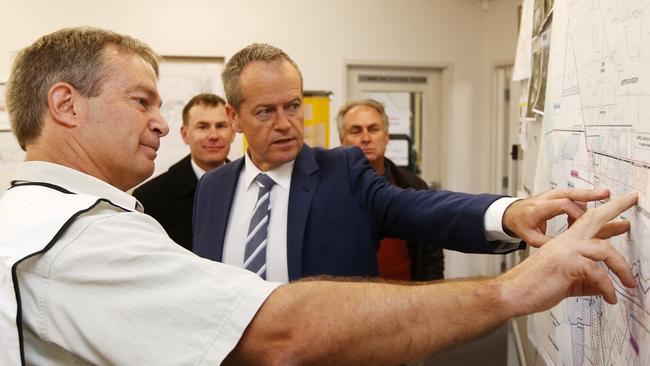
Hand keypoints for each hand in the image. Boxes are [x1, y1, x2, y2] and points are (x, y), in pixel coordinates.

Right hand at [498, 192, 637, 315]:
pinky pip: (598, 273)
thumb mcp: (567, 282)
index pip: (588, 221)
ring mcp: (565, 249)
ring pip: (604, 249)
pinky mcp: (566, 263)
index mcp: (565, 242)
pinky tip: (610, 297)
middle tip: (631, 199)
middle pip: (593, 218)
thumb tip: (603, 286)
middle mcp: (565, 241)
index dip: (607, 211)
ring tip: (629, 283)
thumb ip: (586, 280)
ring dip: (622, 268)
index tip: (622, 202)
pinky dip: (607, 288)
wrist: (514, 292)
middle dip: (615, 207)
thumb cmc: (535, 286)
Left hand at [502, 188, 630, 246]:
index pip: (562, 205)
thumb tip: (568, 248)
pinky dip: (584, 197)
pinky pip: (572, 193)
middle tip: (606, 194)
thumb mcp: (531, 238)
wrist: (512, 214)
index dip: (576, 214)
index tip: (584, 225)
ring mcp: (551, 194)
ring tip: (606, 195)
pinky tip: (595, 201)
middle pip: (569, 193)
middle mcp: (545, 198)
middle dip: (589, 194)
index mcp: (538, 209)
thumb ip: (548, 243)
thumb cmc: (521, 225)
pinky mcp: (556, 194)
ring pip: (573, 191)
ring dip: (589, 195)